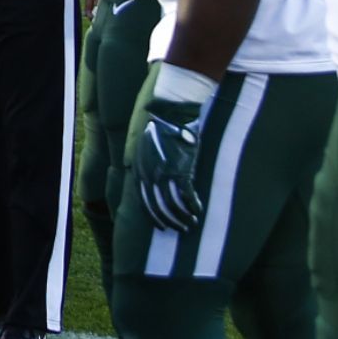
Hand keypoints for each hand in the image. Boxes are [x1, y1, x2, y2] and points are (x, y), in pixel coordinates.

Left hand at [132, 97, 203, 231]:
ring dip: (181, 218)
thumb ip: (144, 162)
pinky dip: (192, 206)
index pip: (143, 200)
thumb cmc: (159, 124)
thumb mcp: (143, 144)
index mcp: (139, 168)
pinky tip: (198, 212)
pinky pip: (186, 194)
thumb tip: (146, 177)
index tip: (161, 227)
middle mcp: (149, 173)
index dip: (152, 216)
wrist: (171, 108)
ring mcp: (165, 172)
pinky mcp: (181, 168)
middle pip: (157, 206)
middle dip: (168, 221)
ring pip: (171, 204)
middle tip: (179, 230)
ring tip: (191, 225)